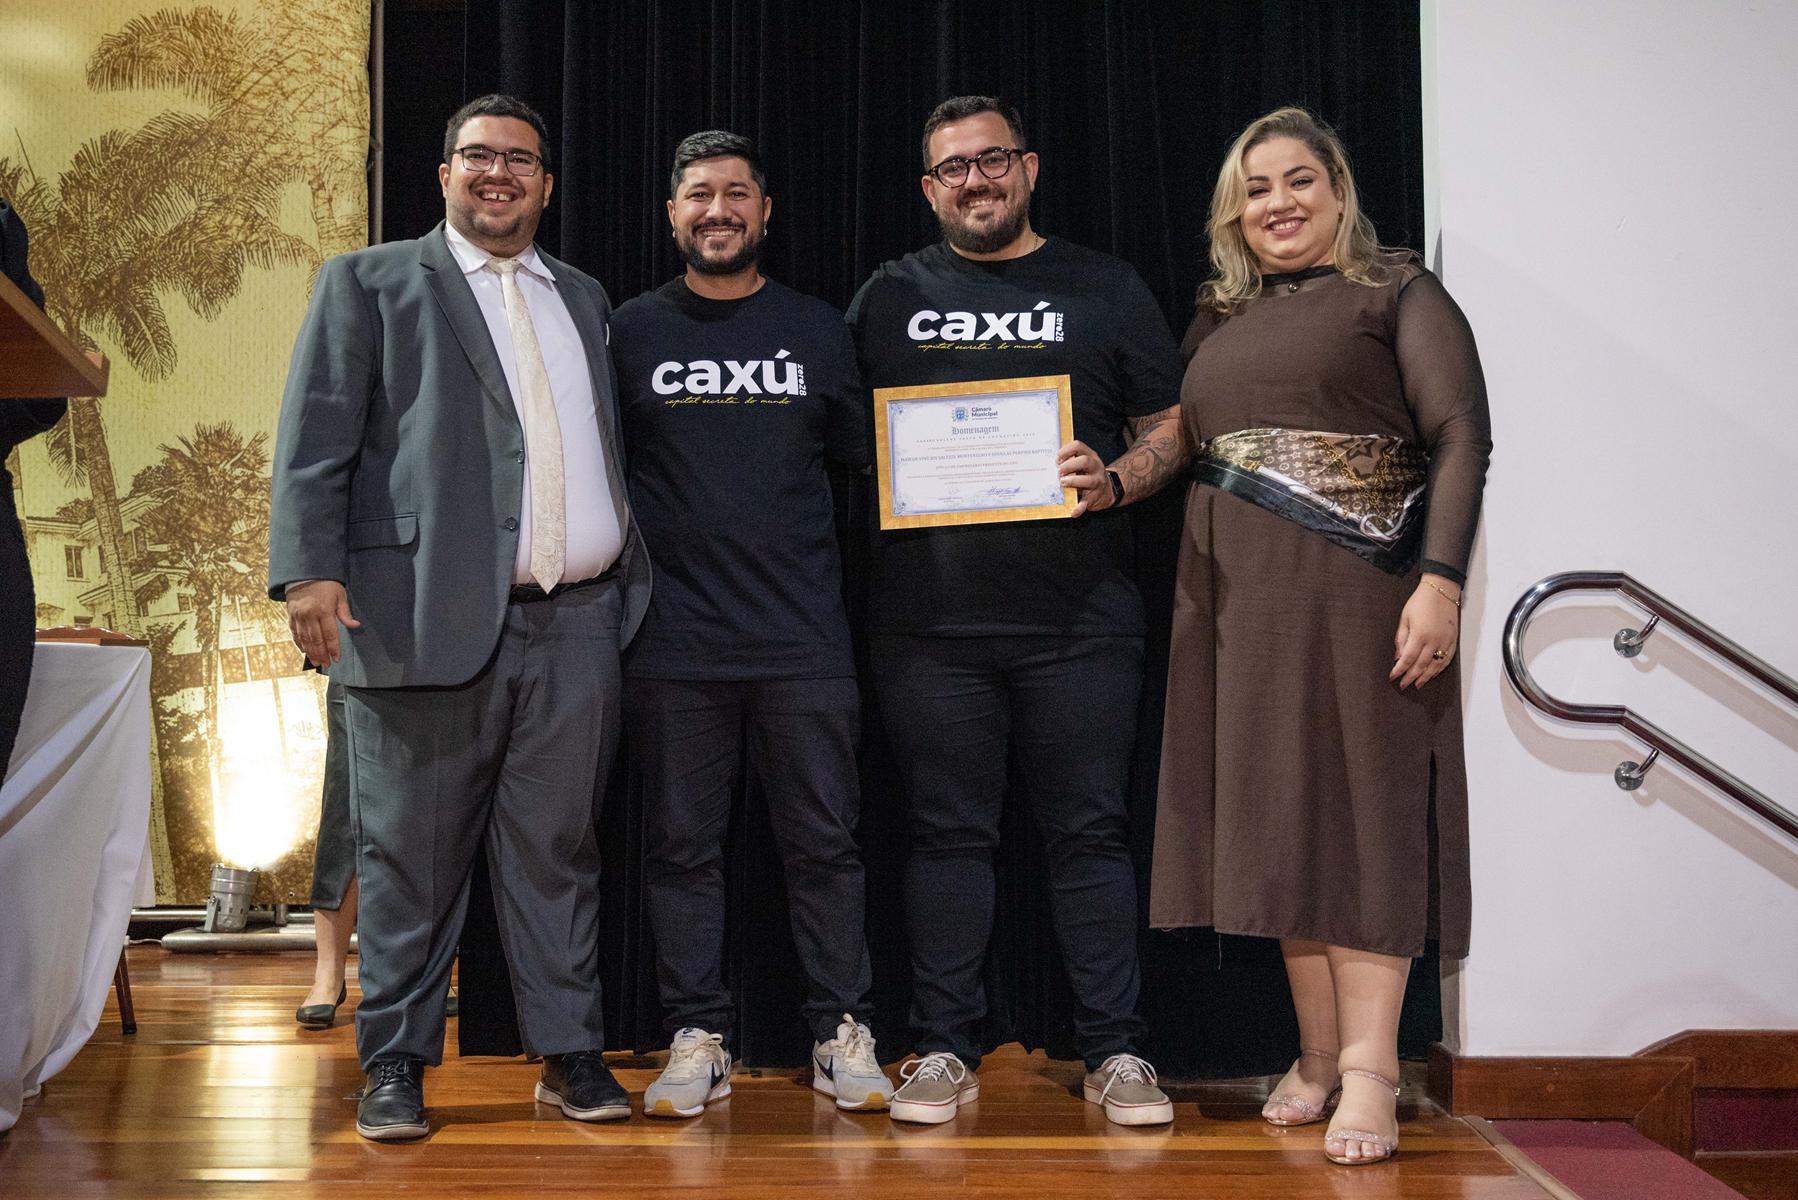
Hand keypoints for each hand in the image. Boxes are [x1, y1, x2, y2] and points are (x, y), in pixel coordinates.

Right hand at [286, 580, 359, 665]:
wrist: (304, 574)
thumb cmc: (326, 584)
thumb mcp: (340, 595)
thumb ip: (345, 613)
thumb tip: (356, 626)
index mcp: (324, 611)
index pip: (330, 634)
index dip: (333, 648)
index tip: (336, 659)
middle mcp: (310, 615)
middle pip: (316, 639)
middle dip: (322, 654)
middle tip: (327, 665)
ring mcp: (299, 616)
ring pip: (304, 639)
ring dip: (311, 652)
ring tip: (316, 662)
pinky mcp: (291, 615)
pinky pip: (295, 633)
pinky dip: (299, 643)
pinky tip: (304, 651)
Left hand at [1057, 440, 1111, 516]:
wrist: (1107, 491)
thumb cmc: (1088, 475)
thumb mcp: (1082, 464)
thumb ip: (1070, 461)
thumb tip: (1049, 464)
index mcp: (1090, 456)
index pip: (1078, 446)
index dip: (1066, 451)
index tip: (1057, 459)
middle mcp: (1095, 467)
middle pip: (1084, 461)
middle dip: (1069, 465)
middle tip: (1059, 472)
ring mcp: (1097, 482)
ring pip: (1088, 480)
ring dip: (1073, 481)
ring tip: (1063, 483)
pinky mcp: (1095, 497)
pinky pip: (1087, 502)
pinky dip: (1079, 507)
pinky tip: (1073, 512)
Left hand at [1390, 574, 1459, 688]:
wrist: (1441, 591)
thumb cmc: (1420, 602)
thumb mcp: (1404, 618)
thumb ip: (1401, 639)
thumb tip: (1398, 657)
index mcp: (1419, 635)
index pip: (1407, 659)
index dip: (1399, 670)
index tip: (1393, 677)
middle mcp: (1434, 641)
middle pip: (1421, 665)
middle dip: (1410, 677)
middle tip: (1403, 685)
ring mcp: (1445, 641)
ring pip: (1435, 666)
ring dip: (1425, 677)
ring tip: (1417, 684)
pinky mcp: (1453, 640)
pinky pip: (1447, 659)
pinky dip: (1439, 669)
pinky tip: (1433, 674)